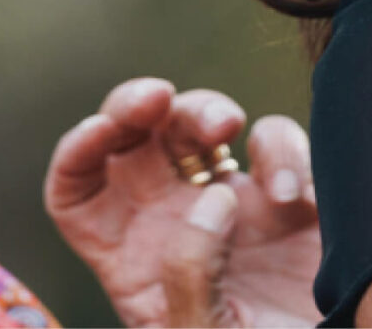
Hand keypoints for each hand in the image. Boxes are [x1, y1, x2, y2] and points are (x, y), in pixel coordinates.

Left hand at [45, 79, 323, 326]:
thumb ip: (192, 273)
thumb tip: (213, 199)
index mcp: (135, 261)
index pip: (80, 193)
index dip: (78, 153)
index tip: (99, 132)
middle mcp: (177, 223)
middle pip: (135, 141)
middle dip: (137, 105)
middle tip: (158, 98)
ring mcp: (235, 206)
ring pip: (201, 127)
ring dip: (207, 110)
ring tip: (226, 127)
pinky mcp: (292, 201)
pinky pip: (277, 145)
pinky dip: (284, 153)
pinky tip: (293, 199)